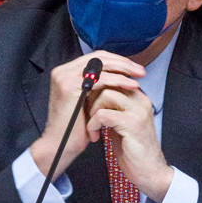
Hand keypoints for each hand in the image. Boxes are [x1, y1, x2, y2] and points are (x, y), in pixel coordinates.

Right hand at [30, 52, 143, 178]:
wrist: (61, 145)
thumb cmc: (76, 127)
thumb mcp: (89, 100)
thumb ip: (99, 85)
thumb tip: (122, 74)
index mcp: (67, 72)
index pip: (97, 57)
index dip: (118, 61)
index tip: (135, 68)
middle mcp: (63, 71)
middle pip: (100, 57)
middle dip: (124, 63)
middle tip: (141, 70)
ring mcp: (65, 77)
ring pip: (102, 65)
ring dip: (124, 69)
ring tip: (140, 77)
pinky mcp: (70, 86)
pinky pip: (101, 79)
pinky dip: (119, 80)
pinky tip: (132, 85)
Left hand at [85, 75, 172, 202]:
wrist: (149, 171)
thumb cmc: (133, 150)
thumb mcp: (121, 123)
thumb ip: (113, 107)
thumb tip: (92, 95)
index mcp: (139, 98)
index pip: (114, 78)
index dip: (96, 89)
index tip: (86, 104)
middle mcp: (141, 100)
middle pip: (109, 82)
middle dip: (92, 97)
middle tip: (86, 115)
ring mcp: (138, 111)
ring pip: (105, 94)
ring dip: (91, 111)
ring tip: (92, 126)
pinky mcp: (132, 124)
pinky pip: (103, 114)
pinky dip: (93, 125)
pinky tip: (95, 136)